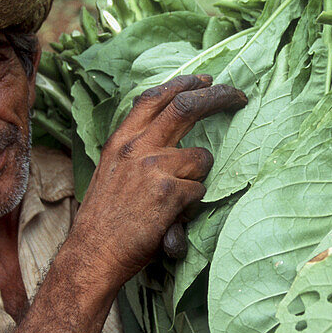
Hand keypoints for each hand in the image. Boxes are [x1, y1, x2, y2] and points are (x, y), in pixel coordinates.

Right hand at [67, 74, 245, 278]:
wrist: (94, 253)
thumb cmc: (105, 219)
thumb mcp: (112, 171)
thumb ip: (137, 149)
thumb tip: (168, 135)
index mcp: (121, 140)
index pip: (155, 97)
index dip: (183, 83)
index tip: (204, 79)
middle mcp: (137, 147)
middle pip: (186, 107)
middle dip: (217, 96)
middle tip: (237, 95)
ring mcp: (154, 167)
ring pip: (200, 158)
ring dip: (198, 177)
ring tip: (176, 199)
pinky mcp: (169, 192)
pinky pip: (199, 191)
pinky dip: (191, 204)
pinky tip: (171, 217)